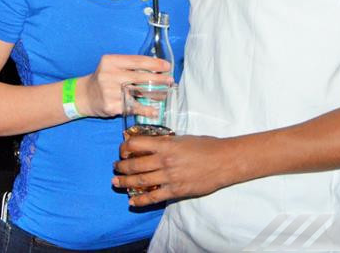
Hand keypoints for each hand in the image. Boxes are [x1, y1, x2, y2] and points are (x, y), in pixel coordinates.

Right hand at [77, 54, 170, 117]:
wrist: (84, 96)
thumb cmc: (103, 79)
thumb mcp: (112, 67)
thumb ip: (130, 66)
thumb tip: (156, 69)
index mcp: (110, 61)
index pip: (137, 61)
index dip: (154, 64)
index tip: (167, 66)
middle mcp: (109, 75)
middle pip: (139, 77)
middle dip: (158, 79)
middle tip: (170, 80)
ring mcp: (109, 91)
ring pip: (138, 93)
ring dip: (155, 94)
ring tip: (165, 93)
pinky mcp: (111, 106)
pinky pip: (133, 108)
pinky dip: (145, 110)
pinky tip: (154, 110)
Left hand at [113, 134, 231, 206]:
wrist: (223, 161)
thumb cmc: (206, 146)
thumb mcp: (183, 138)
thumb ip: (166, 142)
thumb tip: (152, 144)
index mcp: (166, 144)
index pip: (137, 144)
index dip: (126, 146)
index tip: (123, 149)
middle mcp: (164, 160)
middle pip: (135, 164)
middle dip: (122, 166)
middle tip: (115, 167)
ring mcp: (169, 177)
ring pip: (141, 181)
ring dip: (125, 182)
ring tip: (116, 182)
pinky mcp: (176, 190)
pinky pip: (154, 197)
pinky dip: (141, 199)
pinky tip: (132, 201)